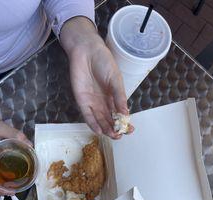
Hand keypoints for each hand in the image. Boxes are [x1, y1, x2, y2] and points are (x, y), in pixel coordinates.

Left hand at [61, 17, 133, 138]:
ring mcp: (92, 102)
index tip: (130, 129)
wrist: (87, 51)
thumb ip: (119, 97)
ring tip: (112, 135)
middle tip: (120, 135)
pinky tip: (99, 131)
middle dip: (115, 129)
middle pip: (109, 120)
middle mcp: (103, 102)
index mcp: (113, 97)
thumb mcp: (115, 80)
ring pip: (99, 120)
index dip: (124, 123)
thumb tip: (126, 113)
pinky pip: (87, 115)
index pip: (119, 114)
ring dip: (106, 129)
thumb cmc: (103, 61)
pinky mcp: (82, 101)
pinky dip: (93, 124)